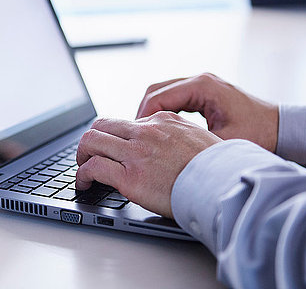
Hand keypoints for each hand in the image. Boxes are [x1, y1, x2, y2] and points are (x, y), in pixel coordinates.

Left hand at [76, 113, 220, 217]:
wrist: (224, 185)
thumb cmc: (218, 168)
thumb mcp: (200, 138)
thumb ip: (179, 135)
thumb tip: (170, 142)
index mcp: (162, 121)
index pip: (126, 122)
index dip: (114, 136)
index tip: (111, 148)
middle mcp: (145, 132)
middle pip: (101, 125)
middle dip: (89, 140)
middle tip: (87, 154)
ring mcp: (136, 153)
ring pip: (91, 141)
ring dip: (81, 155)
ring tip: (81, 168)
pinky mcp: (129, 177)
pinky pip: (93, 168)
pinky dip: (82, 175)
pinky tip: (84, 184)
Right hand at [137, 73, 278, 152]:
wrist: (282, 128)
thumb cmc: (260, 134)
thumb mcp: (224, 143)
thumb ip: (193, 145)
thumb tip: (166, 154)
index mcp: (203, 87)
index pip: (158, 97)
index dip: (142, 117)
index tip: (135, 136)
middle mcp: (200, 81)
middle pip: (155, 91)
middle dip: (142, 114)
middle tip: (135, 136)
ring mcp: (201, 85)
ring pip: (162, 93)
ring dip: (151, 113)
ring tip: (145, 135)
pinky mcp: (203, 93)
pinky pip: (173, 98)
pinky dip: (163, 112)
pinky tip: (160, 131)